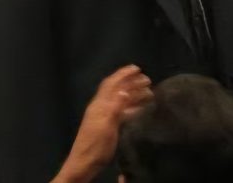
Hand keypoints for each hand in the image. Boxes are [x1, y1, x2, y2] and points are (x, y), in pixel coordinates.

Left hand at [53, 65, 152, 182]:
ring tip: (149, 92)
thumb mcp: (107, 125)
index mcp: (99, 104)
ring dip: (133, 94)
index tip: (137, 68)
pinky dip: (130, 107)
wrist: (84, 163)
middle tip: (147, 80)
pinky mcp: (106, 126)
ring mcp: (103, 116)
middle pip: (116, 90)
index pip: (111, 84)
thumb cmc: (96, 145)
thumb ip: (115, 107)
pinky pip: (121, 111)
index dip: (123, 74)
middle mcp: (100, 107)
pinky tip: (140, 109)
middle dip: (131, 82)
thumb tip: (124, 90)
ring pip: (120, 100)